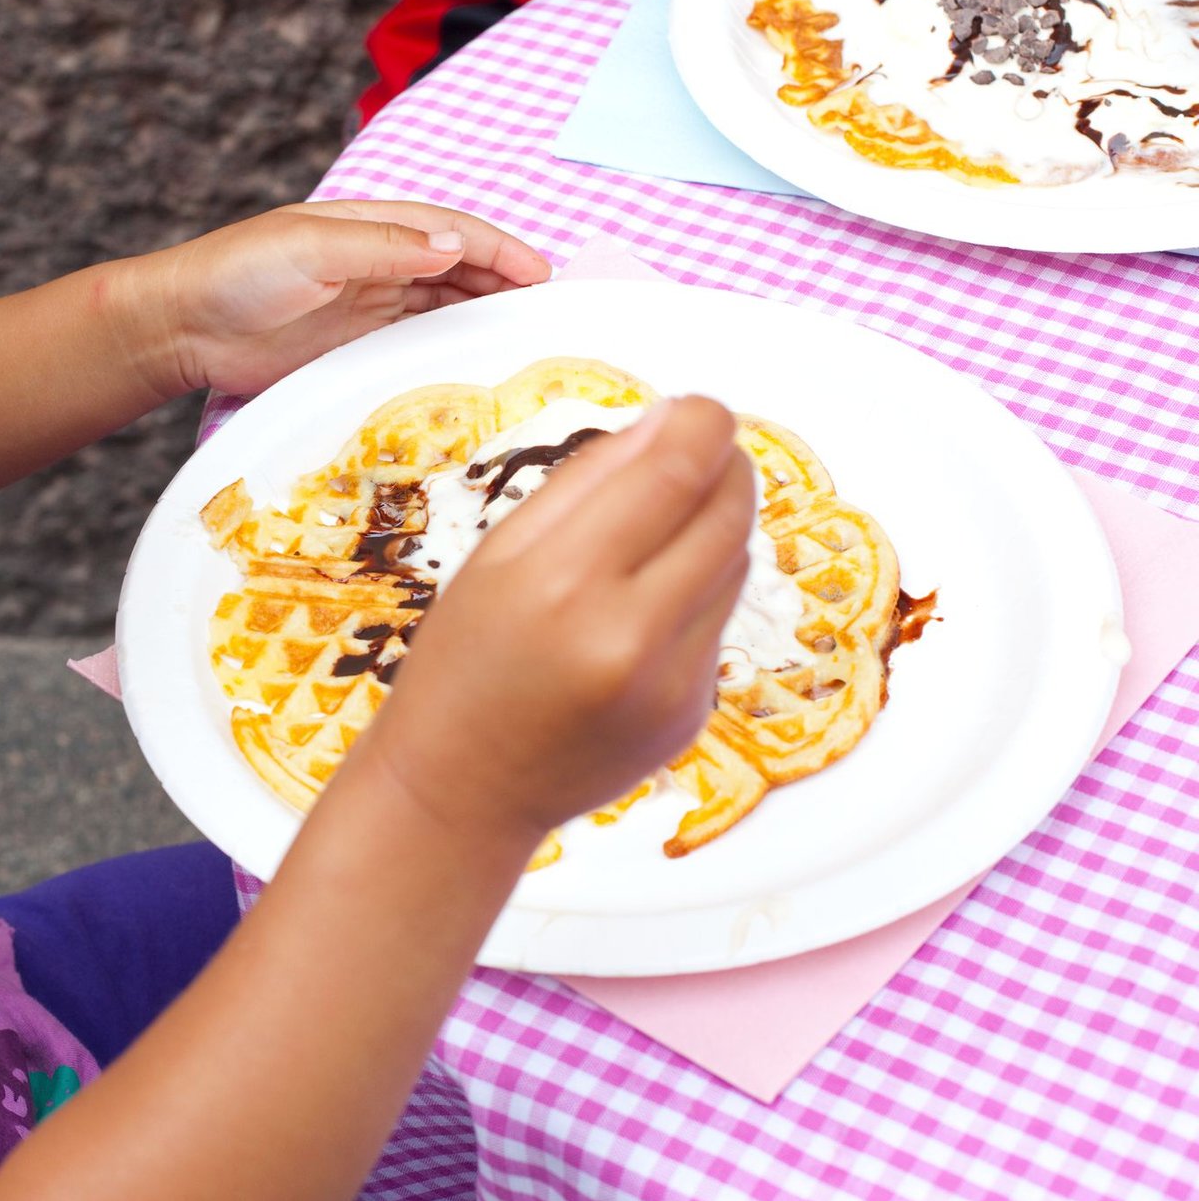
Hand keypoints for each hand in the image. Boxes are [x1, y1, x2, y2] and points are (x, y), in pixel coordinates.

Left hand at [117, 201, 552, 397]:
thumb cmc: (239, 272)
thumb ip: (384, 247)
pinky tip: (476, 361)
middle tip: (552, 311)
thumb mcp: (312, 247)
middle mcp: (377, 261)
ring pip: (443, 306)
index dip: (500, 248)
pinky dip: (449, 347)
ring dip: (484, 315)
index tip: (543, 273)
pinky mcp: (354, 345)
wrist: (183, 325)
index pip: (452, 232)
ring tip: (528, 337)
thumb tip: (455, 245)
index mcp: (370, 224)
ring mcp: (367, 304)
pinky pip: (414, 342)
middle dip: (505, 282)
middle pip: (457, 268)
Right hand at [355, 397, 755, 844]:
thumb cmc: (463, 663)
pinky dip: (698, 595)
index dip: (703, 422)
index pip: (678, 469)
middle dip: (722, 467)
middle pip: (729, 510)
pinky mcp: (693, 714)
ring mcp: (671, 683)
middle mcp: (629, 634)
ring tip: (653, 537)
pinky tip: (640, 612)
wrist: (463, 790)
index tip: (696, 410)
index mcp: (564, 580)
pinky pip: (721, 622)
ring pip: (737, 564)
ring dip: (712, 530)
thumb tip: (669, 420)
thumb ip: (586, 483)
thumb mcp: (497, 554)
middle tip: (694, 455)